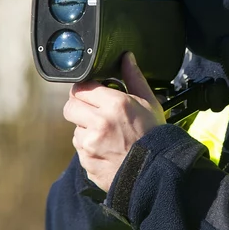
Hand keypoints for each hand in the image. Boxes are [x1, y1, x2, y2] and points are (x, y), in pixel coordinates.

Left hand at [63, 53, 164, 192]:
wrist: (158, 172)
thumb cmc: (155, 135)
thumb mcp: (149, 102)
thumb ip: (133, 78)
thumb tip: (126, 57)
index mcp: (114, 105)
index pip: (81, 88)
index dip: (85, 90)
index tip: (91, 93)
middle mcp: (99, 124)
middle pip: (70, 107)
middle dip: (80, 108)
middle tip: (95, 113)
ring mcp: (90, 146)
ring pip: (75, 130)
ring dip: (86, 131)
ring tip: (108, 136)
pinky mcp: (87, 163)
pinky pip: (81, 151)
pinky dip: (90, 149)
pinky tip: (108, 151)